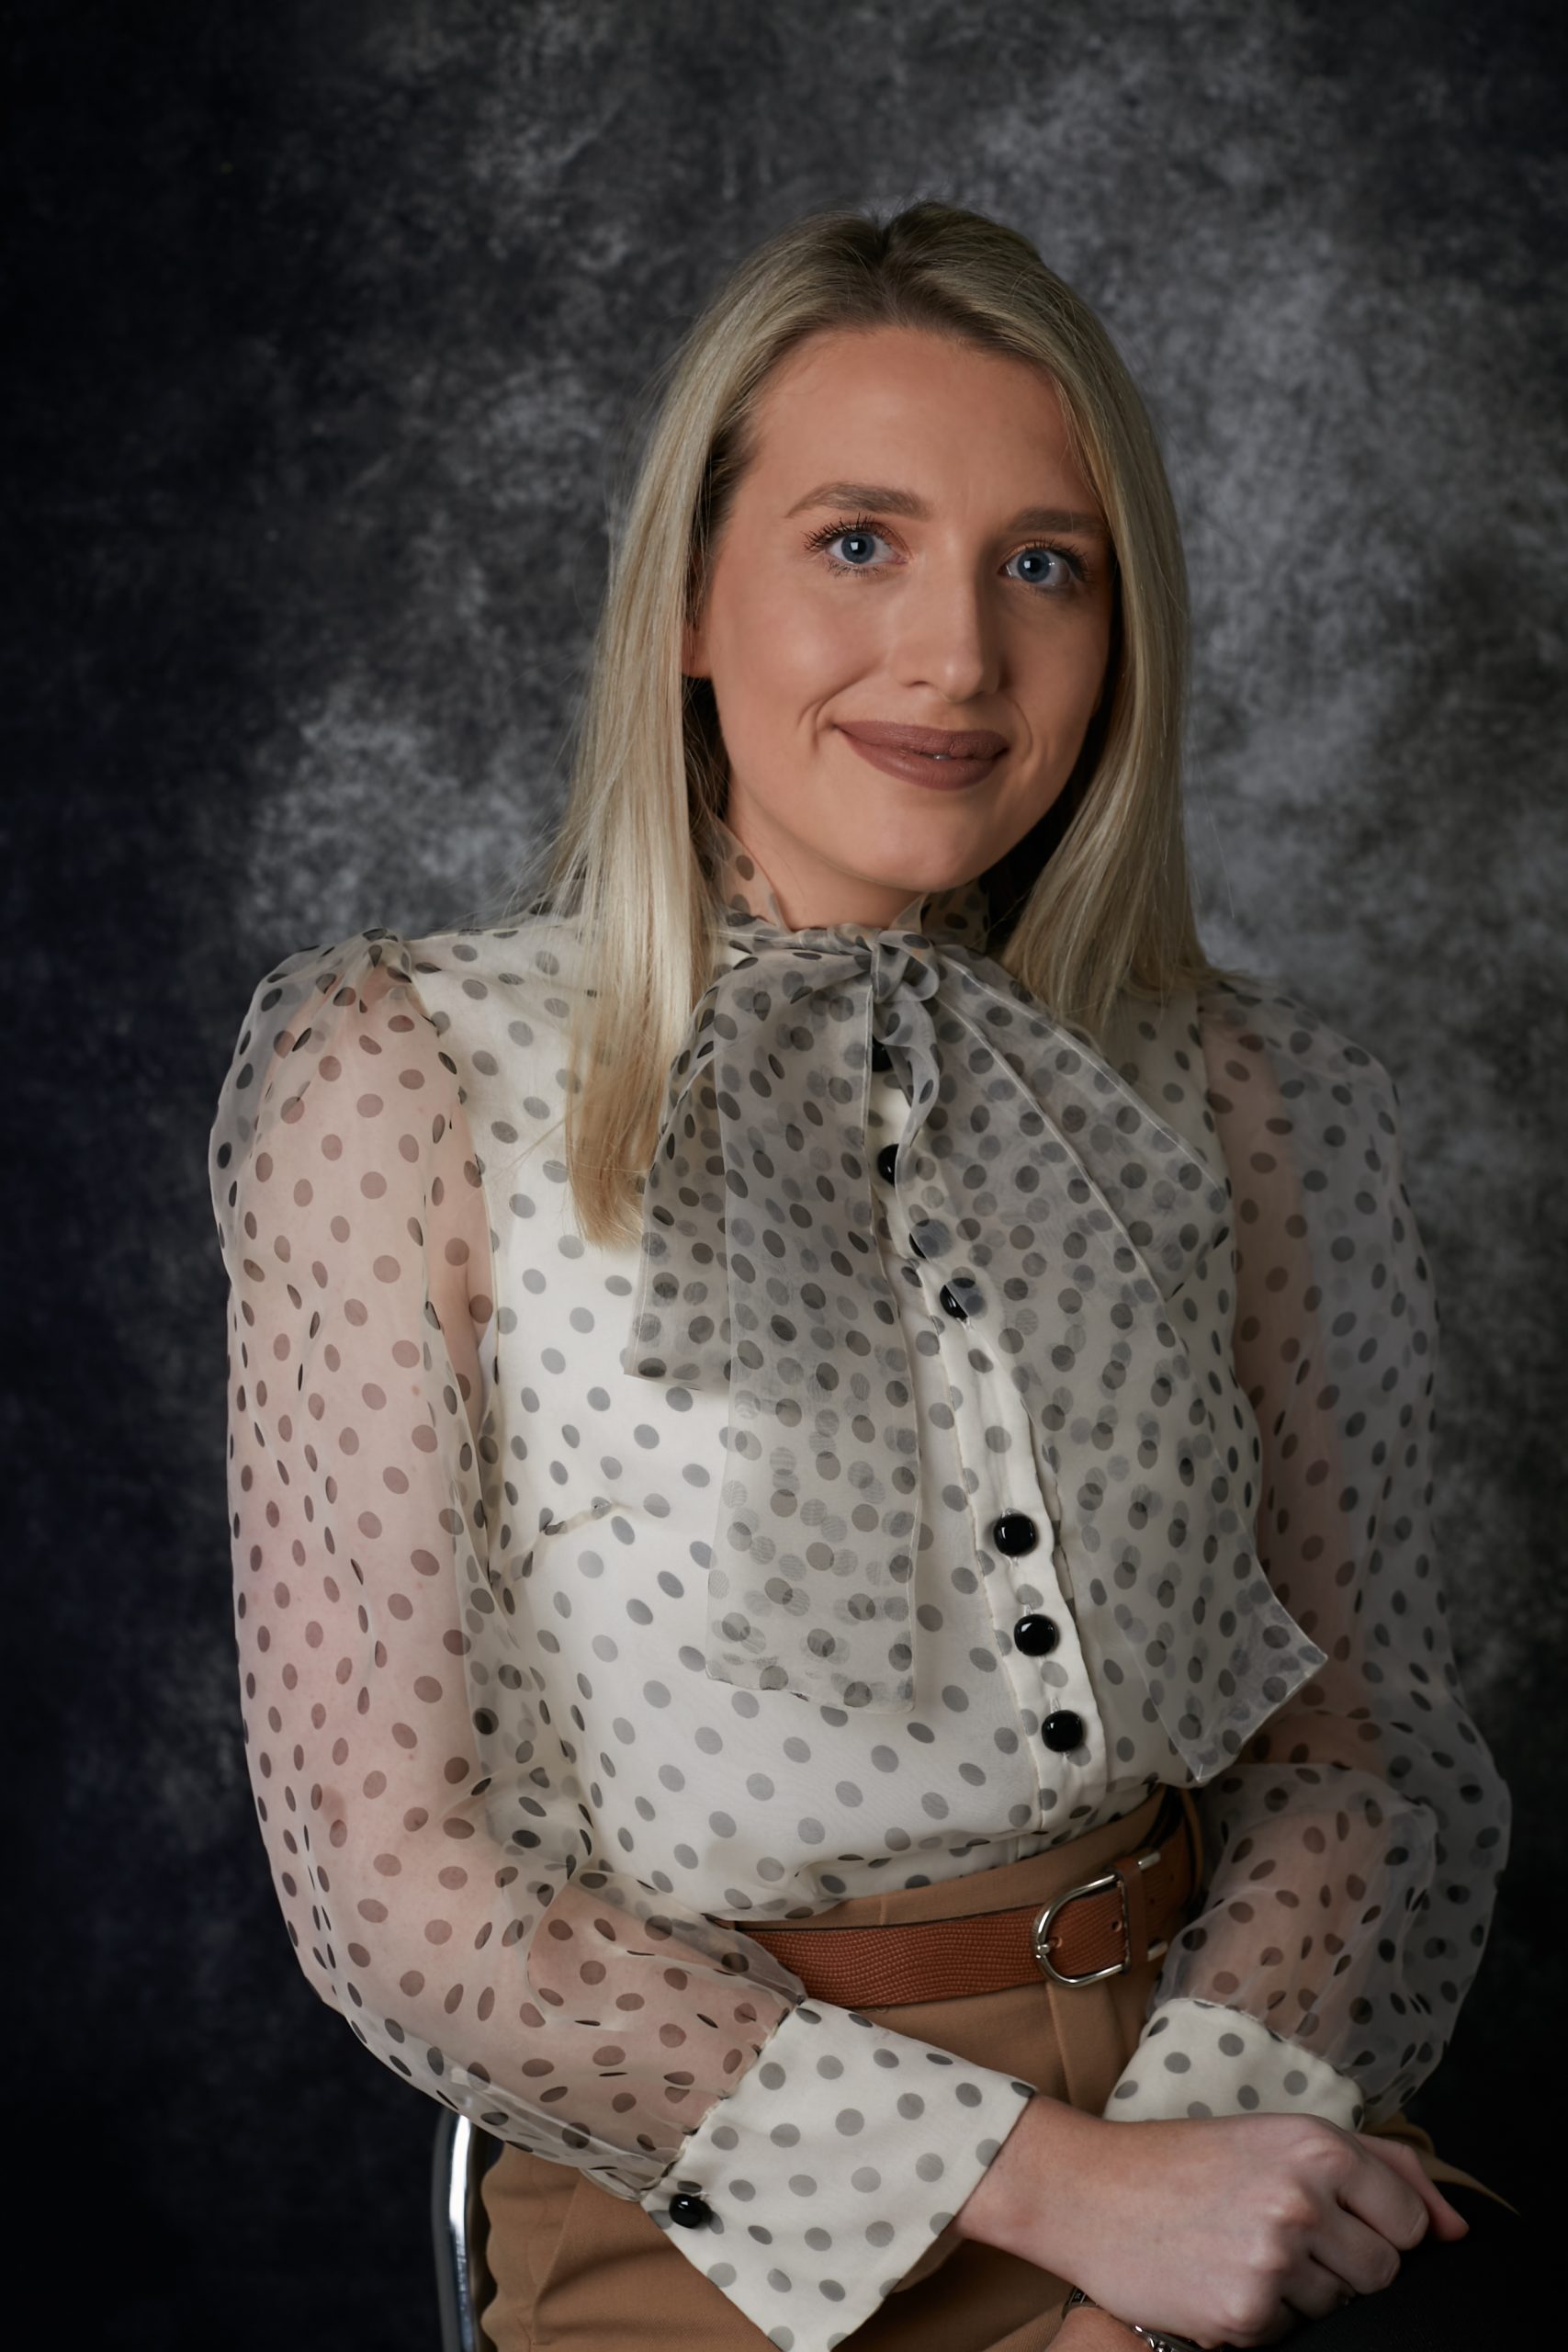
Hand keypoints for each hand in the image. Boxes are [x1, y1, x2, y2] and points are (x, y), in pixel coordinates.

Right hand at [955, 2096, 1471, 2347]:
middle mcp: (1301, 2200)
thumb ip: (1385, 2166)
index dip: (1375, 2228)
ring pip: (1338, 2307)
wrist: (1090, 2191)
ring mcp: (1274, 2260)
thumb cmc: (1186, 2160)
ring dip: (1299, 2292)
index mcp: (1316, 2146)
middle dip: (1340, 2265)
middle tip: (1276, 2234)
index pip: (1408, 2223)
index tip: (1330, 2217)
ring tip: (1241, 2250)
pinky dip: (1260, 2317)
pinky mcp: (1245, 2314)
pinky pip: (1290, 2334)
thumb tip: (1457, 2227)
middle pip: (1381, 2273)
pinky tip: (1219, 2278)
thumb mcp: (1281, 2134)